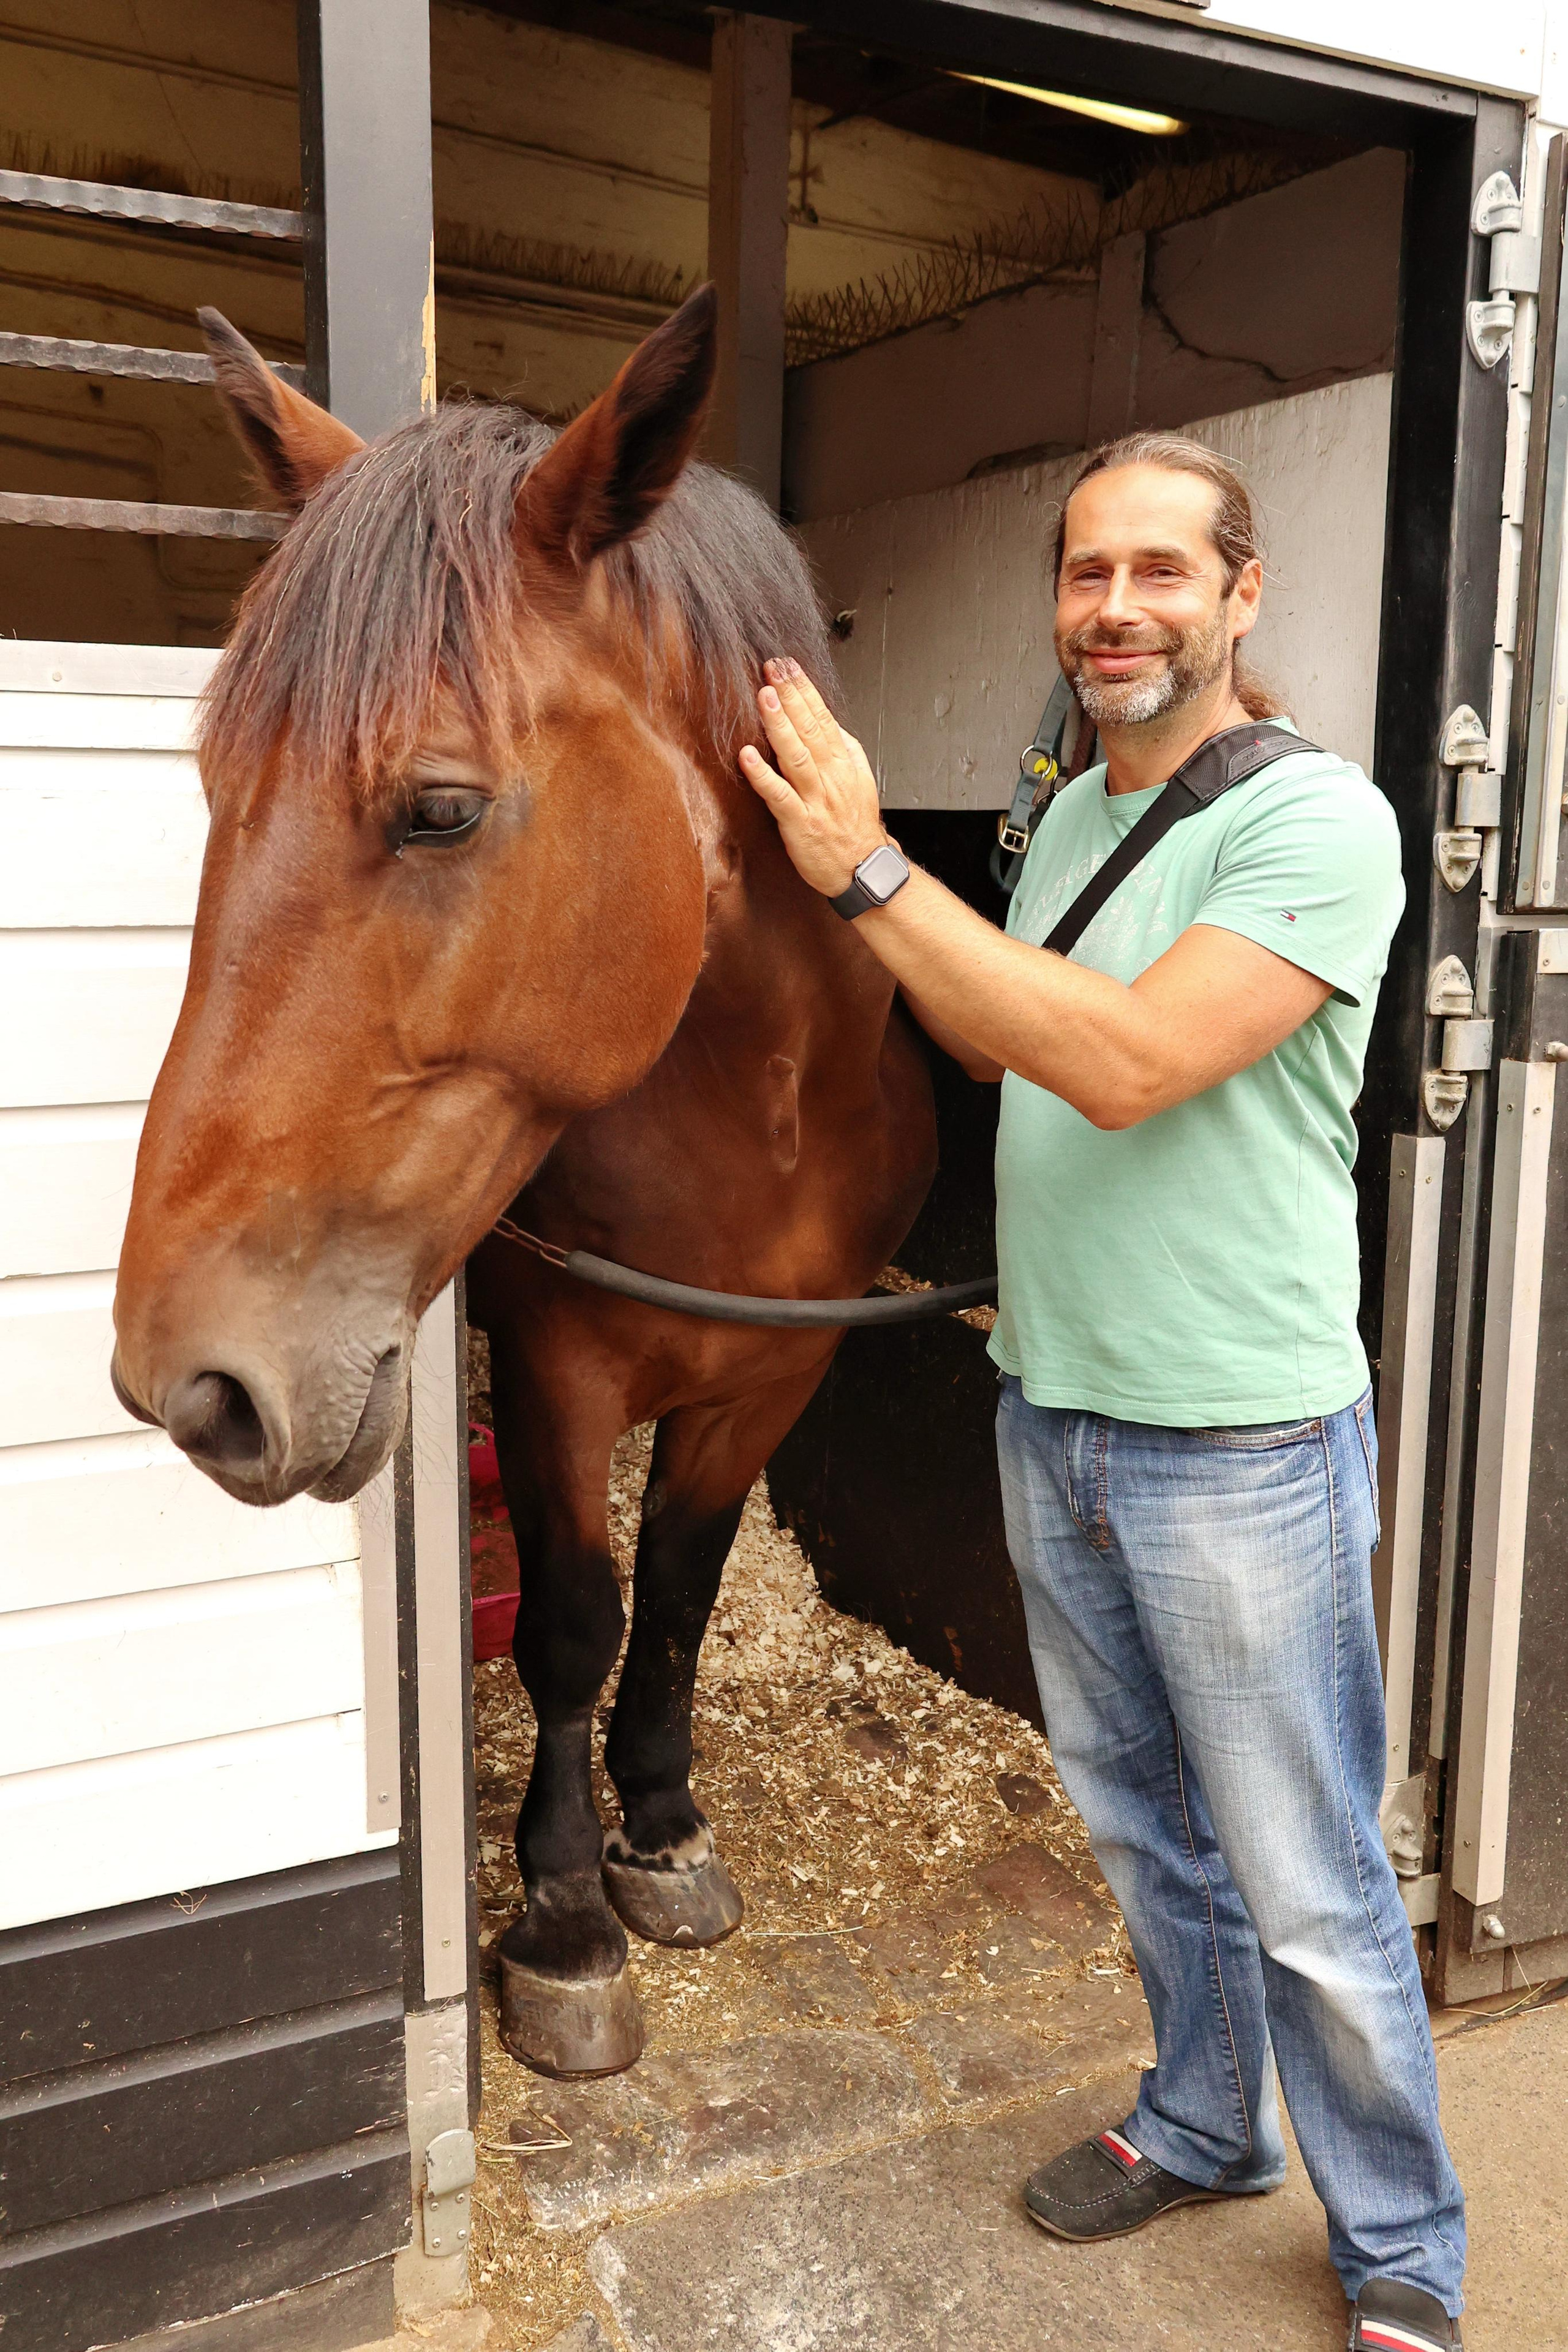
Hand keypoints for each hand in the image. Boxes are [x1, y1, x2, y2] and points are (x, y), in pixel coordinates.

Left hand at [739, 658, 887, 896]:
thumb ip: (845, 751)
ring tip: (765, 696)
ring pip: (796, 756)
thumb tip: (830, 724)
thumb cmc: (856, 828)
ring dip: (779, 724)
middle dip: (792, 695)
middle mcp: (831, 776)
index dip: (805, 690)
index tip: (789, 665)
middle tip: (773, 666)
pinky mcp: (800, 823)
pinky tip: (747, 755)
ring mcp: (815, 799)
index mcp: (843, 763)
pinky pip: (779, 796)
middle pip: (810, 729)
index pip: (824, 718)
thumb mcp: (859, 781)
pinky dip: (763, 775)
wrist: (863, 869)